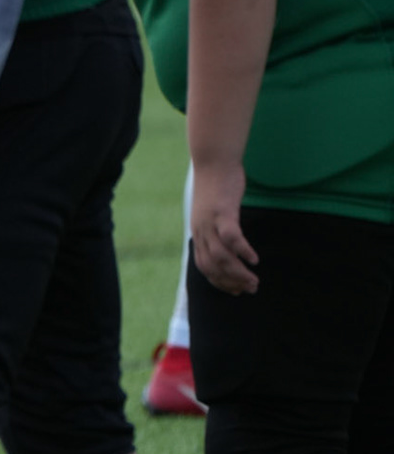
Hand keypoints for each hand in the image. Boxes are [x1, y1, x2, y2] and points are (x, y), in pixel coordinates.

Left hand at [191, 161, 258, 293]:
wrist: (213, 161)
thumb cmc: (217, 186)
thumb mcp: (213, 211)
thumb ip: (217, 227)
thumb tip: (227, 242)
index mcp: (198, 233)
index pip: (204, 266)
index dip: (219, 281)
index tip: (234, 291)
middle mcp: (200, 231)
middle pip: (212, 266)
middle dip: (231, 282)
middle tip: (249, 289)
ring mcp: (210, 222)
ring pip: (221, 256)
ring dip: (238, 272)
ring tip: (254, 281)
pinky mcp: (223, 212)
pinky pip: (231, 237)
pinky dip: (242, 251)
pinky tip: (254, 259)